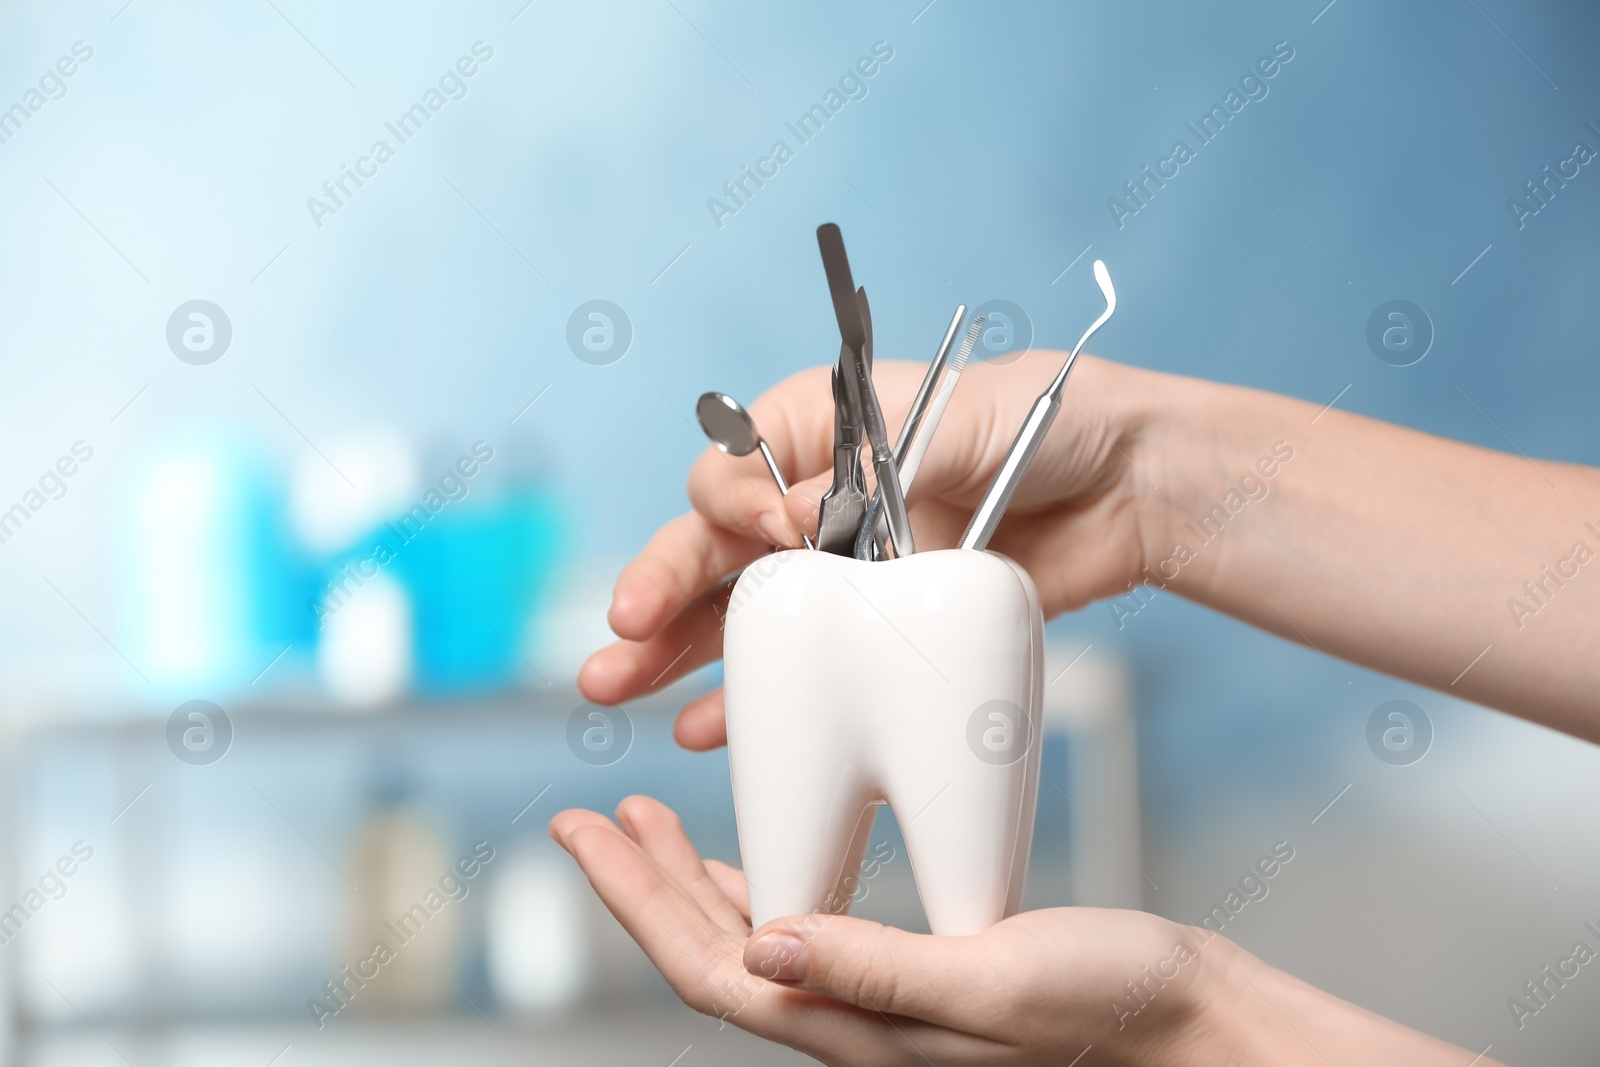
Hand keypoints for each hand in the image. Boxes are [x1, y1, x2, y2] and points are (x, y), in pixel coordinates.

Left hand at [548, 796, 1239, 1066]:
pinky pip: (805, 930)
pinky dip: (758, 887)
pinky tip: (752, 864)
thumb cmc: (1111, 1009)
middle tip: (588, 819)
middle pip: (712, 955)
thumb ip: (876, 968)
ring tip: (645, 826)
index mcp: (859, 1029)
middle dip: (641, 885)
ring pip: (750, 941)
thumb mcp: (992, 978)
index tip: (582, 834)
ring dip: (688, 882)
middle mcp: (854, 1022)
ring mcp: (879, 1001)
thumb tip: (759, 946)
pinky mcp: (912, 973)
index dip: (634, 901)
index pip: (708, 970)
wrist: (1189, 1026)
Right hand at [579, 354, 1164, 749]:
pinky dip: (747, 699)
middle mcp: (814, 500)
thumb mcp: (959, 417)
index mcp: (820, 431)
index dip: (733, 499)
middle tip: (620, 633)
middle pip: (712, 546)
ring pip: (738, 614)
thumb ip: (872, 461)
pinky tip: (702, 726)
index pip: (736, 464)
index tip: (771, 526)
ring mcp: (841, 571)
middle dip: (660, 587)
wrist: (1128, 486)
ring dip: (676, 651)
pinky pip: (800, 671)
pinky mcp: (876, 632)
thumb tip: (793, 514)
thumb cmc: (1046, 423)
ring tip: (619, 687)